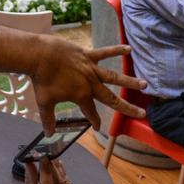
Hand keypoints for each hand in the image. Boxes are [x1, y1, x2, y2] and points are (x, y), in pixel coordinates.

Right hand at [23, 156, 79, 183]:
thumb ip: (30, 179)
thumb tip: (29, 161)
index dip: (46, 169)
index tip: (43, 156)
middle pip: (58, 182)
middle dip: (53, 166)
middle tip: (48, 154)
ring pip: (66, 183)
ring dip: (60, 170)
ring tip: (54, 159)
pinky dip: (65, 177)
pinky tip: (60, 170)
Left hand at [28, 40, 145, 134]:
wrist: (39, 55)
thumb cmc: (42, 79)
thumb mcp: (44, 102)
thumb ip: (49, 119)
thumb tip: (49, 134)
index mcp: (81, 96)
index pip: (91, 112)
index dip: (95, 121)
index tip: (98, 127)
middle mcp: (90, 83)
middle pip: (112, 98)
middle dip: (126, 107)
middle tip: (142, 113)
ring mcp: (90, 68)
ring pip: (114, 77)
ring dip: (129, 81)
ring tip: (144, 84)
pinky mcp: (87, 55)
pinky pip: (104, 52)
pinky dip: (116, 50)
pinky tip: (129, 49)